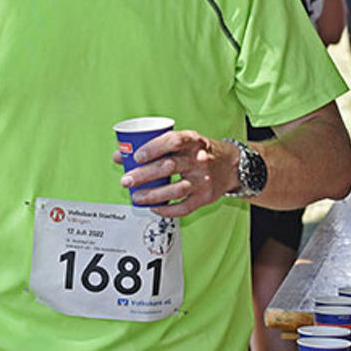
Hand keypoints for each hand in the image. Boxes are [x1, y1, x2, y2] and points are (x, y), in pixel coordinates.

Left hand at [112, 131, 239, 217]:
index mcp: (193, 141)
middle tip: (126, 181)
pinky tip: (154, 207)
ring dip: (152, 195)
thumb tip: (120, 156)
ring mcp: (203, 180)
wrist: (230, 165)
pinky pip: (184, 207)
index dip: (153, 148)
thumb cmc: (199, 151)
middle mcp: (200, 160)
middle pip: (169, 167)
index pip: (173, 141)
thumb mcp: (181, 141)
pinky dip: (166, 209)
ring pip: (175, 189)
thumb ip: (153, 146)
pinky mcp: (205, 197)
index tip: (136, 156)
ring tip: (136, 197)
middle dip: (144, 175)